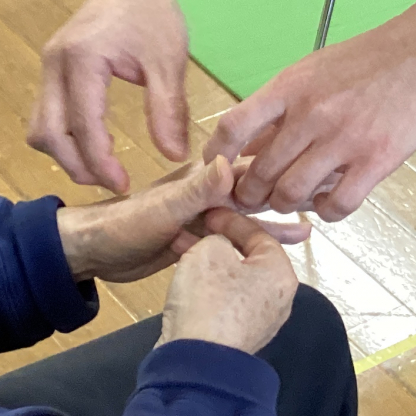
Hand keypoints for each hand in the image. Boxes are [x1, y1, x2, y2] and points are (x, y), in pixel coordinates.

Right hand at [30, 0, 189, 194]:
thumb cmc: (153, 14)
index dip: (100, 162)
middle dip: (77, 166)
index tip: (124, 186)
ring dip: (66, 155)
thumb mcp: (168, 61)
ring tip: (103, 168)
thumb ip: (168, 109)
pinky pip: (47, 115)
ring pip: (40, 128)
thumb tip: (173, 156)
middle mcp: (54, 65)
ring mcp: (47, 67)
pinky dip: (64, 138)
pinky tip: (96, 144)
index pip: (82, 125)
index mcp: (82, 60)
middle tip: (113, 184)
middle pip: (48, 134)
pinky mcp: (50, 71)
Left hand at [57, 157, 308, 284]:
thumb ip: (196, 190)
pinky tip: (269, 248)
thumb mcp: (163, 209)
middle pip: (253, 191)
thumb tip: (229, 163)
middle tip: (323, 198)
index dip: (277, 167)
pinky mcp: (197, 240)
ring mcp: (202, 217)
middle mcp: (205, 193)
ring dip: (274, 221)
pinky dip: (253, 241)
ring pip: (246, 217)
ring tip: (309, 228)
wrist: (92, 252)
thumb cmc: (123, 227)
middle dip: (284, 193)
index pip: (246, 169)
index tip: (311, 168)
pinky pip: (233, 238)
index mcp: (199, 180)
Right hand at [158, 217, 299, 354]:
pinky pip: (226, 302)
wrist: (196, 360)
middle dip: (218, 243)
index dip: (230, 219)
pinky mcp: (239, 337)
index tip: (208, 213)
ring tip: (183, 252)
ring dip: (210, 264)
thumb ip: (218, 238)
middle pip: (248, 258)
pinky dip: (209, 288)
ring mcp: (260, 321)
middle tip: (193, 232)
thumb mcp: (209, 250)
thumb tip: (219, 248)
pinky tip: (186, 281)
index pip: (259, 234)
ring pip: (234, 281)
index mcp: (281, 273)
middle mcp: (279, 298)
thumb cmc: (209, 298)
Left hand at [204, 20, 415, 221]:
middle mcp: (311, 116)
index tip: (216, 170)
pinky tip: (327, 202)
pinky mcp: (374, 161)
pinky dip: (325, 212)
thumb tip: (242, 146)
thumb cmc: (359, 63)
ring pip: (291, 195)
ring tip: (290, 200)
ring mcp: (343, 140)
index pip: (234, 127)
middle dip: (248, 194)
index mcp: (289, 89)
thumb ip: (276, 109)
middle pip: (259, 172)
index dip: (217, 156)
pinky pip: (337, 205)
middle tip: (253, 198)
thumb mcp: (307, 73)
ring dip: (284, 205)